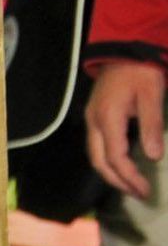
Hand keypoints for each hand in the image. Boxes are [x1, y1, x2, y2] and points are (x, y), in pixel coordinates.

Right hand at [86, 60, 165, 198]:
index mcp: (108, 119)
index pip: (116, 157)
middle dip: (119, 182)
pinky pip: (96, 147)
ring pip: (95, 156)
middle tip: (139, 195)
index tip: (146, 190)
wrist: (122, 50)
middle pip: (100, 162)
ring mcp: (92, 120)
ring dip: (111, 174)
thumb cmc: (140, 71)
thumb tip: (152, 156)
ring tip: (130, 186)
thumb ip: (151, 126)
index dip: (130, 177)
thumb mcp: (152, 95)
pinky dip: (108, 162)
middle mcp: (94, 123)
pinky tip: (121, 166)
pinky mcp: (95, 117)